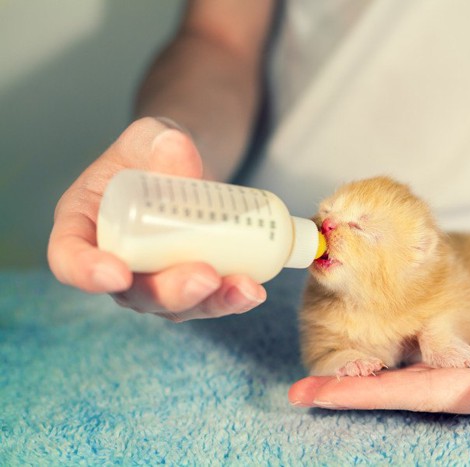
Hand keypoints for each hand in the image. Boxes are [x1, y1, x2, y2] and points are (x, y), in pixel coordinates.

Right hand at [47, 117, 265, 320]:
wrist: (184, 166)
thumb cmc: (153, 152)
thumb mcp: (150, 136)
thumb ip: (157, 141)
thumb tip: (178, 149)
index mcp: (82, 223)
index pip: (68, 256)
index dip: (86, 271)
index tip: (116, 272)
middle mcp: (114, 260)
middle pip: (131, 292)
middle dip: (169, 291)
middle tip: (203, 276)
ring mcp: (151, 280)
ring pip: (174, 305)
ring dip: (210, 302)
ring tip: (243, 287)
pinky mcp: (186, 285)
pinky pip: (205, 301)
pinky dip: (231, 299)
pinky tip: (253, 291)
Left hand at [289, 279, 469, 422]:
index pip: (421, 394)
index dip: (368, 395)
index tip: (317, 395)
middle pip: (405, 385)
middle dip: (352, 389)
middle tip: (297, 389)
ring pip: (415, 367)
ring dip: (370, 368)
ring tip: (321, 370)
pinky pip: (434, 344)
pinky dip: (400, 345)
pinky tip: (376, 343)